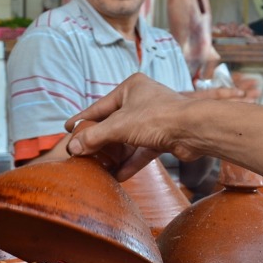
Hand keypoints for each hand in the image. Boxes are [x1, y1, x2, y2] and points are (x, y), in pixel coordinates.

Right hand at [65, 73, 201, 180]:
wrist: (194, 130)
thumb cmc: (158, 117)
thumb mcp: (119, 126)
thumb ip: (94, 136)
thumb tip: (73, 148)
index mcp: (131, 88)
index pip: (99, 106)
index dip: (83, 119)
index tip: (68, 128)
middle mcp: (142, 100)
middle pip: (114, 123)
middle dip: (100, 140)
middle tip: (82, 151)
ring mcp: (153, 119)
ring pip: (128, 138)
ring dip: (115, 154)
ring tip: (98, 166)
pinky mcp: (163, 136)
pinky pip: (141, 150)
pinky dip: (131, 162)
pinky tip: (118, 175)